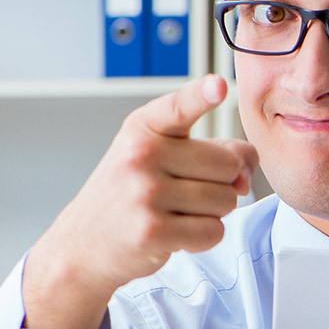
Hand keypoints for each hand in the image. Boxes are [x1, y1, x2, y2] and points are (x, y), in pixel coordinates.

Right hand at [23, 74, 258, 328]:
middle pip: (228, 164)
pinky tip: (175, 233)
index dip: (202, 95)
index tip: (218, 84)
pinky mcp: (152, 231)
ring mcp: (145, 193)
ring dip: (213, 212)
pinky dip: (204, 237)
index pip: (180, 106)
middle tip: (185, 192)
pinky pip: (213, 231)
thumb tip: (245, 177)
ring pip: (226, 200)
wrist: (84, 244)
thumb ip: (214, 152)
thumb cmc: (130, 194)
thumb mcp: (161, 157)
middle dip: (222, 182)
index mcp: (144, 128)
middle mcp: (142, 154)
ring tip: (175, 212)